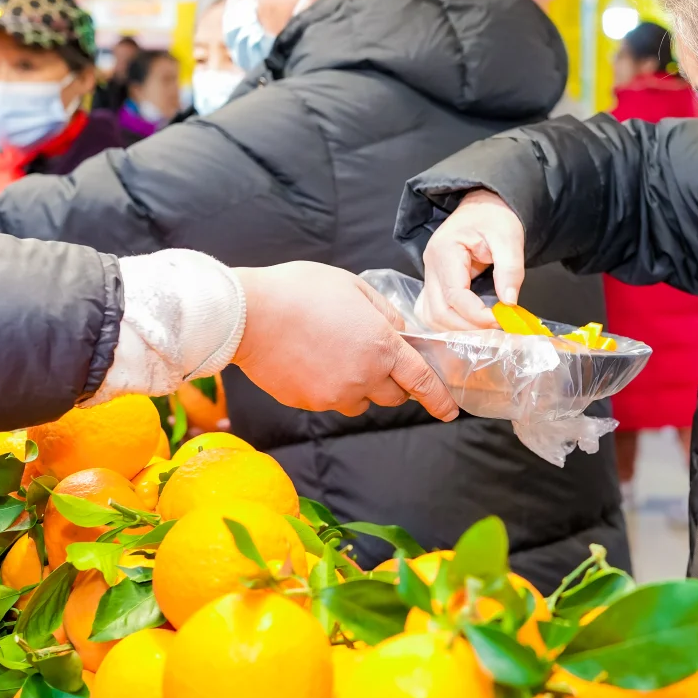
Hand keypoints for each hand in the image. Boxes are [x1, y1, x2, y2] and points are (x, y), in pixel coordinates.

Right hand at [231, 263, 457, 420]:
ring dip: (359, 385)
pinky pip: (329, 400)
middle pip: (393, 396)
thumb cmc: (300, 291)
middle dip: (392, 382)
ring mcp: (334, 395)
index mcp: (382, 347)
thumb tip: (400, 333)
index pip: (421, 381)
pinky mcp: (308, 403)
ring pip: (359, 401)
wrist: (247, 314)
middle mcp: (363, 378)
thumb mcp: (354, 287)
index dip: (439, 398)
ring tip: (333, 353)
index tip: (450, 410)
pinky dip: (328, 386)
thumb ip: (385, 313)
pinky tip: (310, 359)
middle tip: (373, 357)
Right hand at [416, 190, 525, 330]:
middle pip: (439, 311)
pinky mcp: (434, 283)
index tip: (500, 320)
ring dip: (456, 329)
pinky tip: (469, 325)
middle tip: (495, 329)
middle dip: (467, 327)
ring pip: (432, 316)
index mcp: (445, 251)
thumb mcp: (509, 237)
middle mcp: (430, 266)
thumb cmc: (495, 217)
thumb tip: (509, 302)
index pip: (454, 295)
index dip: (476, 315)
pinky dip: (448, 324)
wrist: (484, 206)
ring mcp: (429, 275)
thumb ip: (510, 269)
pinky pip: (433, 311)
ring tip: (484, 329)